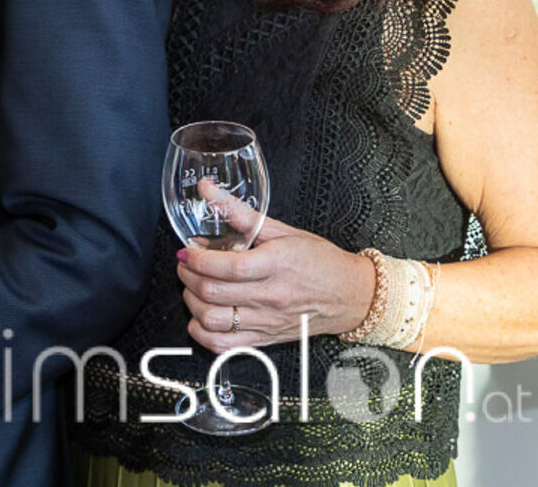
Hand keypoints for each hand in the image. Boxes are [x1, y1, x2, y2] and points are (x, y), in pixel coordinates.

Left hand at [177, 205, 375, 350]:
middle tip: (186, 264)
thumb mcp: (283, 230)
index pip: (227, 267)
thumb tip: (208, 190)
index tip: (188, 249)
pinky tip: (201, 318)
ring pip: (214, 321)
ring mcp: (267, 322)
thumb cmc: (320, 262)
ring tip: (192, 288)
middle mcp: (270, 297)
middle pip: (213, 293)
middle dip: (188, 275)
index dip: (198, 258)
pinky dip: (204, 334)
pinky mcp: (266, 339)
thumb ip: (240, 212)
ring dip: (192, 303)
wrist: (351, 295)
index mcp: (275, 265)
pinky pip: (226, 346)